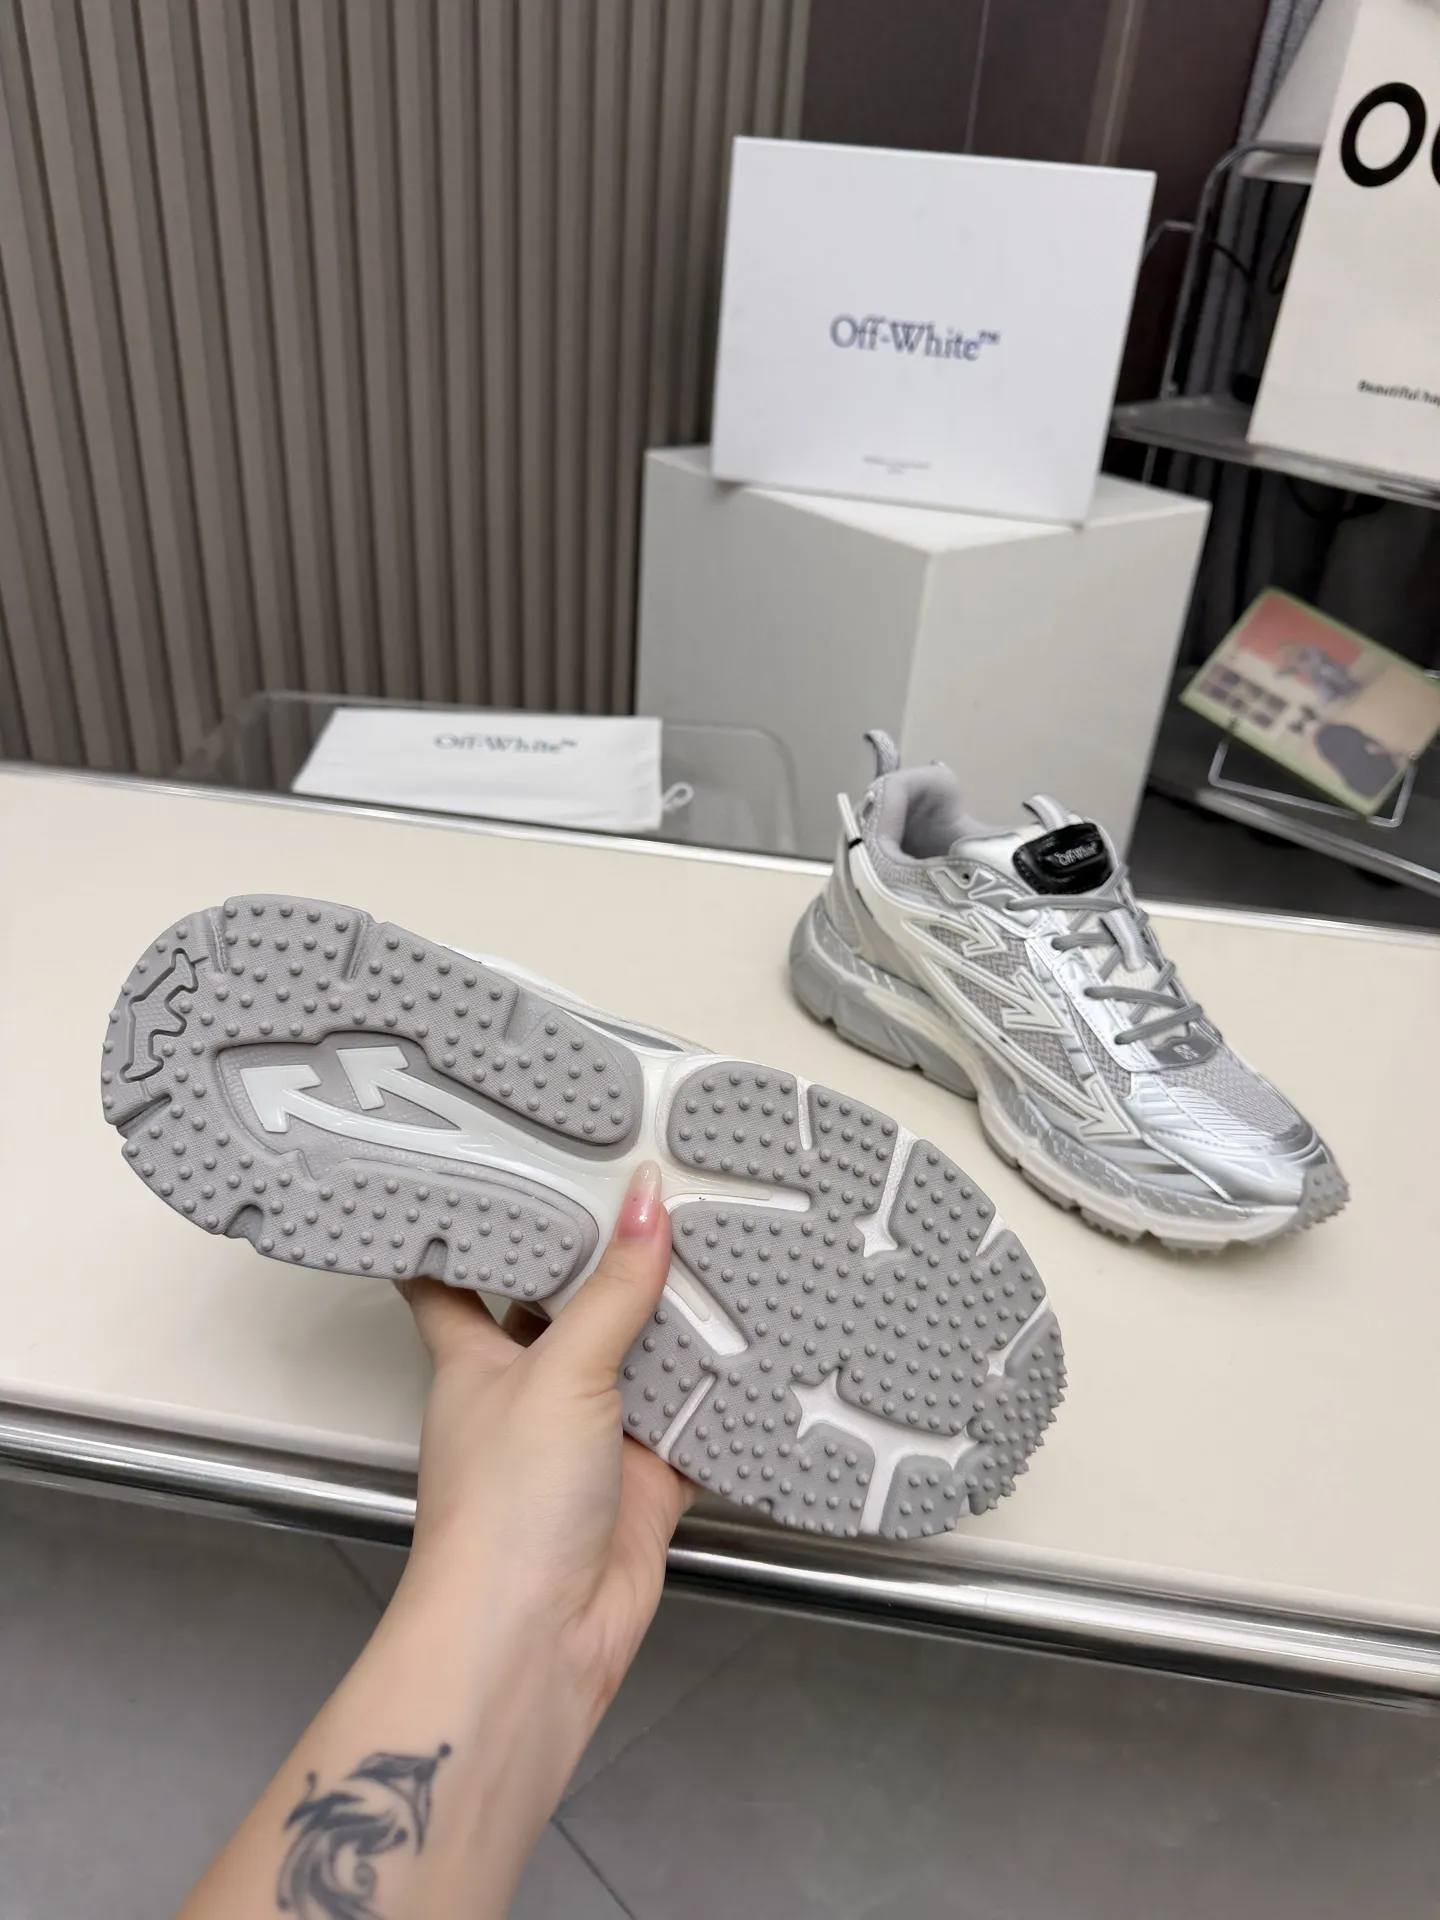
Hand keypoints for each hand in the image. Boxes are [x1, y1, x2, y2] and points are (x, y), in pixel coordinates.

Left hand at [397, 1159, 692, 1730]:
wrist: (537, 1638)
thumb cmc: (504, 1507)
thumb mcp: (557, 1371)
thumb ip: (613, 1289)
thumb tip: (646, 1200)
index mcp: (474, 1356)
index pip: (455, 1273)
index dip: (471, 1222)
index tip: (498, 1161)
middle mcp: (530, 1388)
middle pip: (569, 1305)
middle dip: (608, 1256)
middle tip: (654, 1178)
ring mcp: (590, 1434)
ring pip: (639, 1357)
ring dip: (676, 1316)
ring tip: (724, 1232)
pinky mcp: (646, 1478)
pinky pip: (694, 1419)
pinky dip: (726, 1390)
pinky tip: (765, 1338)